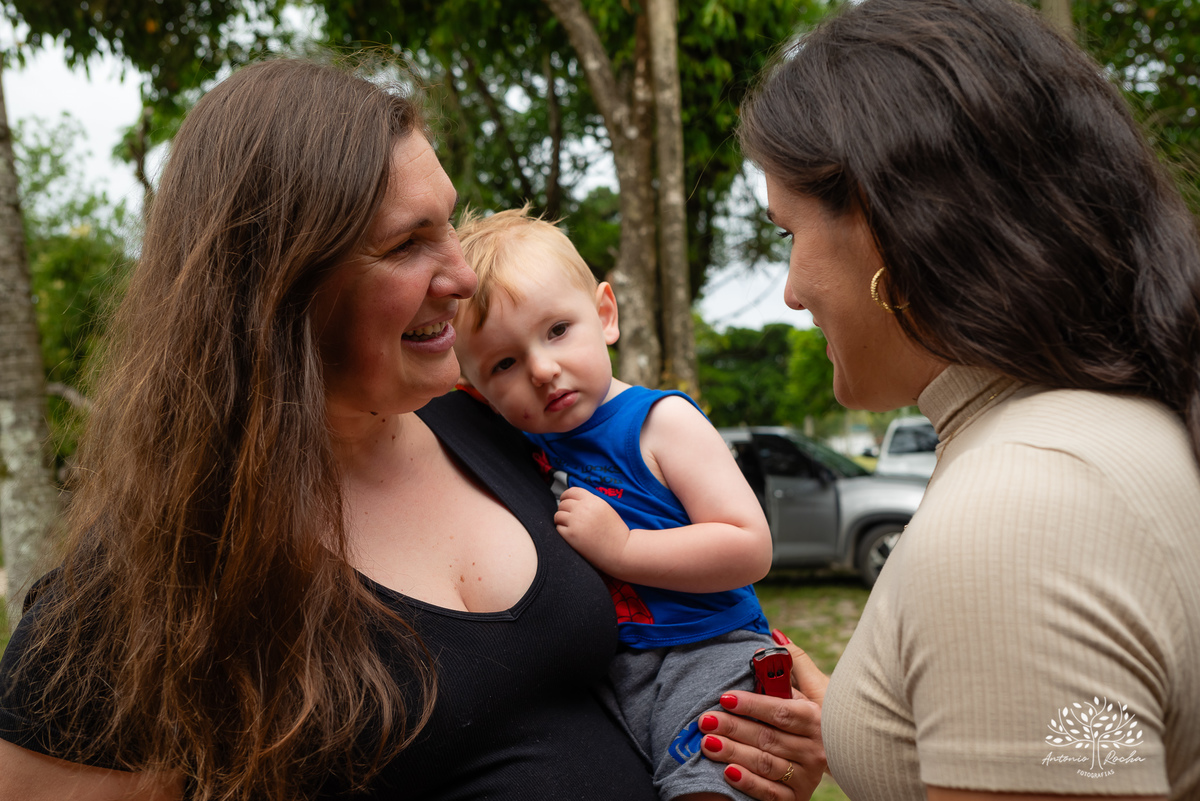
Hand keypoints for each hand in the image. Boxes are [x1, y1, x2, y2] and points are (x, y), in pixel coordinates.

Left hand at [554, 487, 630, 573]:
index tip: (565, 501)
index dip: (566, 496)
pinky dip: (562, 531)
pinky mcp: (571, 535)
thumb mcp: (605, 509)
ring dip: (561, 520)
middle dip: (564, 510)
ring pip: (558, 515)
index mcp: (593, 500)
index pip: (571, 491)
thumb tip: (572, 500)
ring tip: (570, 527)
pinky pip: (558, 528)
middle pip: (563, 503)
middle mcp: (583, 509)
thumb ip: (590, 502)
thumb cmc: (615, 531)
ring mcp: (576, 522)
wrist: (621, 550)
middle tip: (569, 518)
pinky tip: (571, 535)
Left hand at [700, 633, 829, 800]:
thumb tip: (774, 636)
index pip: (781, 712)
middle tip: (705, 720)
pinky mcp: (797, 797)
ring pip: (765, 764)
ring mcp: (807, 775)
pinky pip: (770, 792)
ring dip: (734, 753)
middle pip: (768, 738)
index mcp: (815, 719)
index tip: (725, 698)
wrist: (839, 754)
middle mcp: (815, 749)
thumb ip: (793, 664)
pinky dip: (748, 783)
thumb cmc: (816, 716)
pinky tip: (727, 772)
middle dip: (734, 728)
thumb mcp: (814, 689)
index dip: (753, 705)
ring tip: (708, 743)